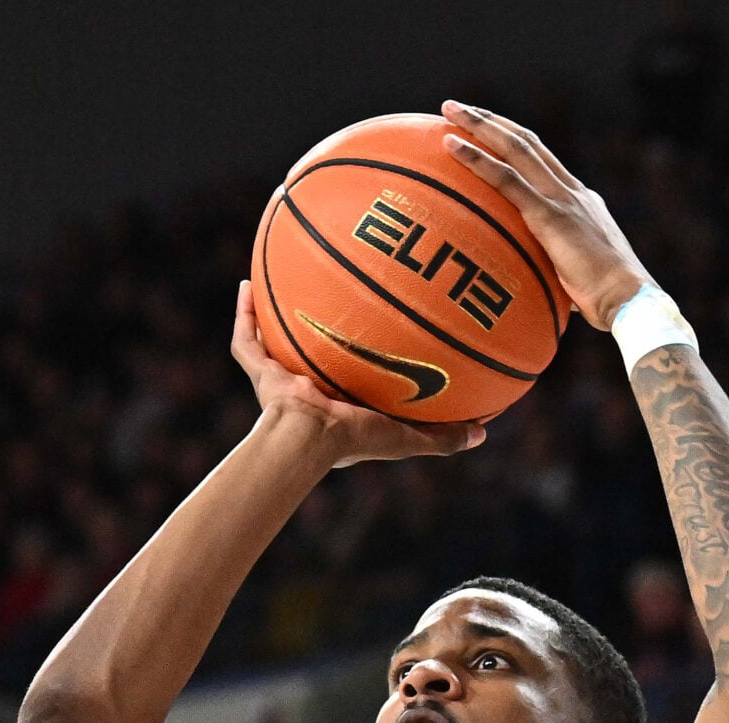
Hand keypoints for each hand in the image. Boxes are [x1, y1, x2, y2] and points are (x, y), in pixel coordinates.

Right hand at [232, 282, 481, 466]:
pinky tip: (245, 284)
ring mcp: (281, 379)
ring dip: (274, 312)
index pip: (352, 376)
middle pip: (310, 349)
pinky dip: (243, 315)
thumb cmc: (356, 439)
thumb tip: (485, 435)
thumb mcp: (407, 436)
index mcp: (338, 405)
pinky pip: (246, 340)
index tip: (373, 331)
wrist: (308, 438)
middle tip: (330, 294)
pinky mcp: (260, 372)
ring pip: (273, 340)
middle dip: (317, 326)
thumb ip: (443, 437)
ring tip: (280, 276)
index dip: (361, 357)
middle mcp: (308, 388)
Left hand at [439, 104, 650, 329]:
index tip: (487, 128)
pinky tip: (449, 146)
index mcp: (579, 201)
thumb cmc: (605, 303)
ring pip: (515, 148)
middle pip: (525, 143)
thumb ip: (553, 272)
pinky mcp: (551, 216)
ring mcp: (562, 199)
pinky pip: (506, 180)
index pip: (541, 159)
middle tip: (458, 107)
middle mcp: (571, 191)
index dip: (513, 140)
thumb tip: (532, 292)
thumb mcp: (575, 280)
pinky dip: (476, 159)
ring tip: (449, 110)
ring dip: (479, 125)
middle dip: (491, 121)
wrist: (629, 301)